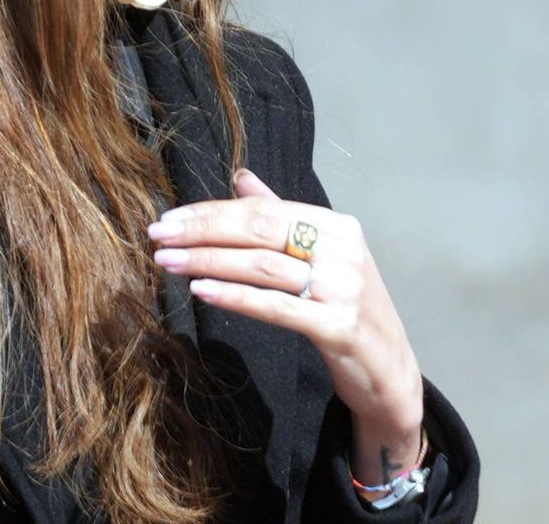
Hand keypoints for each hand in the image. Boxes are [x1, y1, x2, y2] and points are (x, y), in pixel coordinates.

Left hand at [147, 169, 424, 485]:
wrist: (390, 371)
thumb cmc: (347, 310)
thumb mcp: (322, 256)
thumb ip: (282, 215)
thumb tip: (241, 176)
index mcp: (337, 226)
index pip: (264, 209)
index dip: (213, 212)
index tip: (171, 218)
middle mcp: (343, 250)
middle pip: (260, 231)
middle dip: (203, 231)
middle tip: (158, 235)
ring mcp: (342, 288)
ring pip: (262, 266)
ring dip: (207, 261)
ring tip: (167, 262)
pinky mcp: (337, 326)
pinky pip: (276, 307)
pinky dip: (235, 295)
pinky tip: (201, 290)